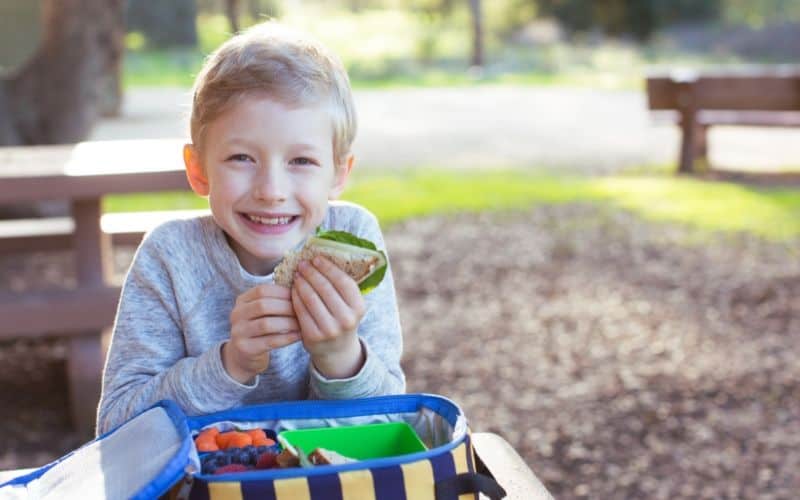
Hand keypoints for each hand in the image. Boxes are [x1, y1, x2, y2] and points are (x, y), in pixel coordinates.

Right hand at [224, 283, 299, 383]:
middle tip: (303, 310)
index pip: (262, 290)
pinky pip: (270, 341)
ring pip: (266, 324)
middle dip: (286, 307)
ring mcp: (239, 332)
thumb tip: (300, 288)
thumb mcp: (262, 312)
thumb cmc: (260, 329)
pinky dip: (287, 337)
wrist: (243, 355)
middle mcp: (236, 315)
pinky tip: (299, 335)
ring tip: (302, 323)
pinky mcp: (246, 349)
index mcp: (241, 301)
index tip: (300, 295)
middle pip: (263, 305)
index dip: (282, 292)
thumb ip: (275, 300)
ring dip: (288, 323)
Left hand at [291, 256, 365, 378]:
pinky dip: (295, 297)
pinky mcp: (313, 336)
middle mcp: (346, 319)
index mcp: (358, 307)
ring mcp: (329, 329)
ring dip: (301, 283)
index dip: (328, 267)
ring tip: (297, 275)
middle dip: (311, 273)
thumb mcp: (349, 305)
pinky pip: (300, 310)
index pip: (343, 281)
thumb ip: (340, 287)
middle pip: (325, 288)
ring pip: (311, 298)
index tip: (316, 258)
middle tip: (302, 264)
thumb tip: (321, 258)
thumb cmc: (341, 319)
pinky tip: (293, 289)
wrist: (337, 350)